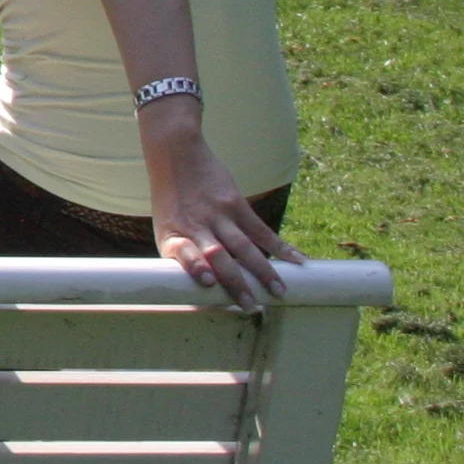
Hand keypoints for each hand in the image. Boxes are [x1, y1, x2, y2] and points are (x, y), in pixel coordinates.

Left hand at [140, 102, 302, 309]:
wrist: (175, 157)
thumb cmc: (172, 203)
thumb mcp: (165, 230)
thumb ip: (183, 256)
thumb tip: (205, 288)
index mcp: (172, 236)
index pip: (183, 255)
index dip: (196, 268)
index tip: (209, 283)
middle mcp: (195, 226)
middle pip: (218, 255)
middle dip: (235, 282)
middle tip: (250, 305)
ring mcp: (218, 214)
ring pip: (243, 245)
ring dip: (262, 270)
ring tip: (279, 292)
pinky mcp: (236, 204)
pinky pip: (261, 230)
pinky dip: (280, 246)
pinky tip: (298, 261)